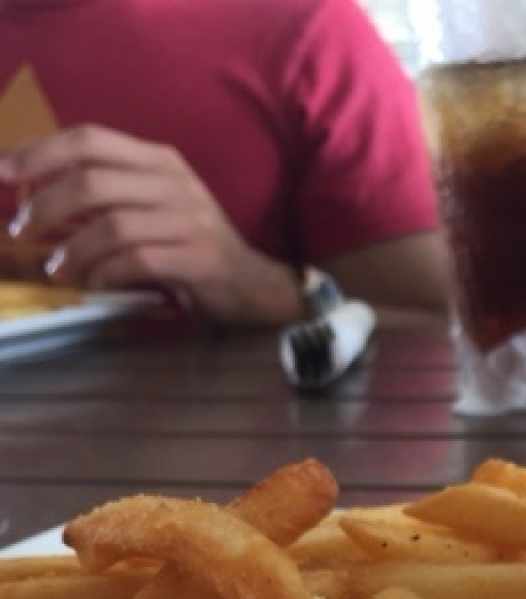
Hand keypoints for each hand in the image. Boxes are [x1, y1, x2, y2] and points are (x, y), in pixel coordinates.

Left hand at [0, 125, 303, 325]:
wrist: (256, 286)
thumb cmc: (194, 248)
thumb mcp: (153, 207)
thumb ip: (107, 196)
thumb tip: (38, 199)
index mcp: (160, 160)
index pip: (90, 140)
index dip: (40, 153)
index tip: (5, 173)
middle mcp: (176, 183)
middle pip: (93, 181)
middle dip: (47, 206)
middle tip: (25, 231)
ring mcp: (191, 221)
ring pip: (112, 224)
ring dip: (73, 250)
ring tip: (58, 269)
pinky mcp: (200, 258)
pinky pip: (138, 260)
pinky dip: (106, 273)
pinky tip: (96, 284)